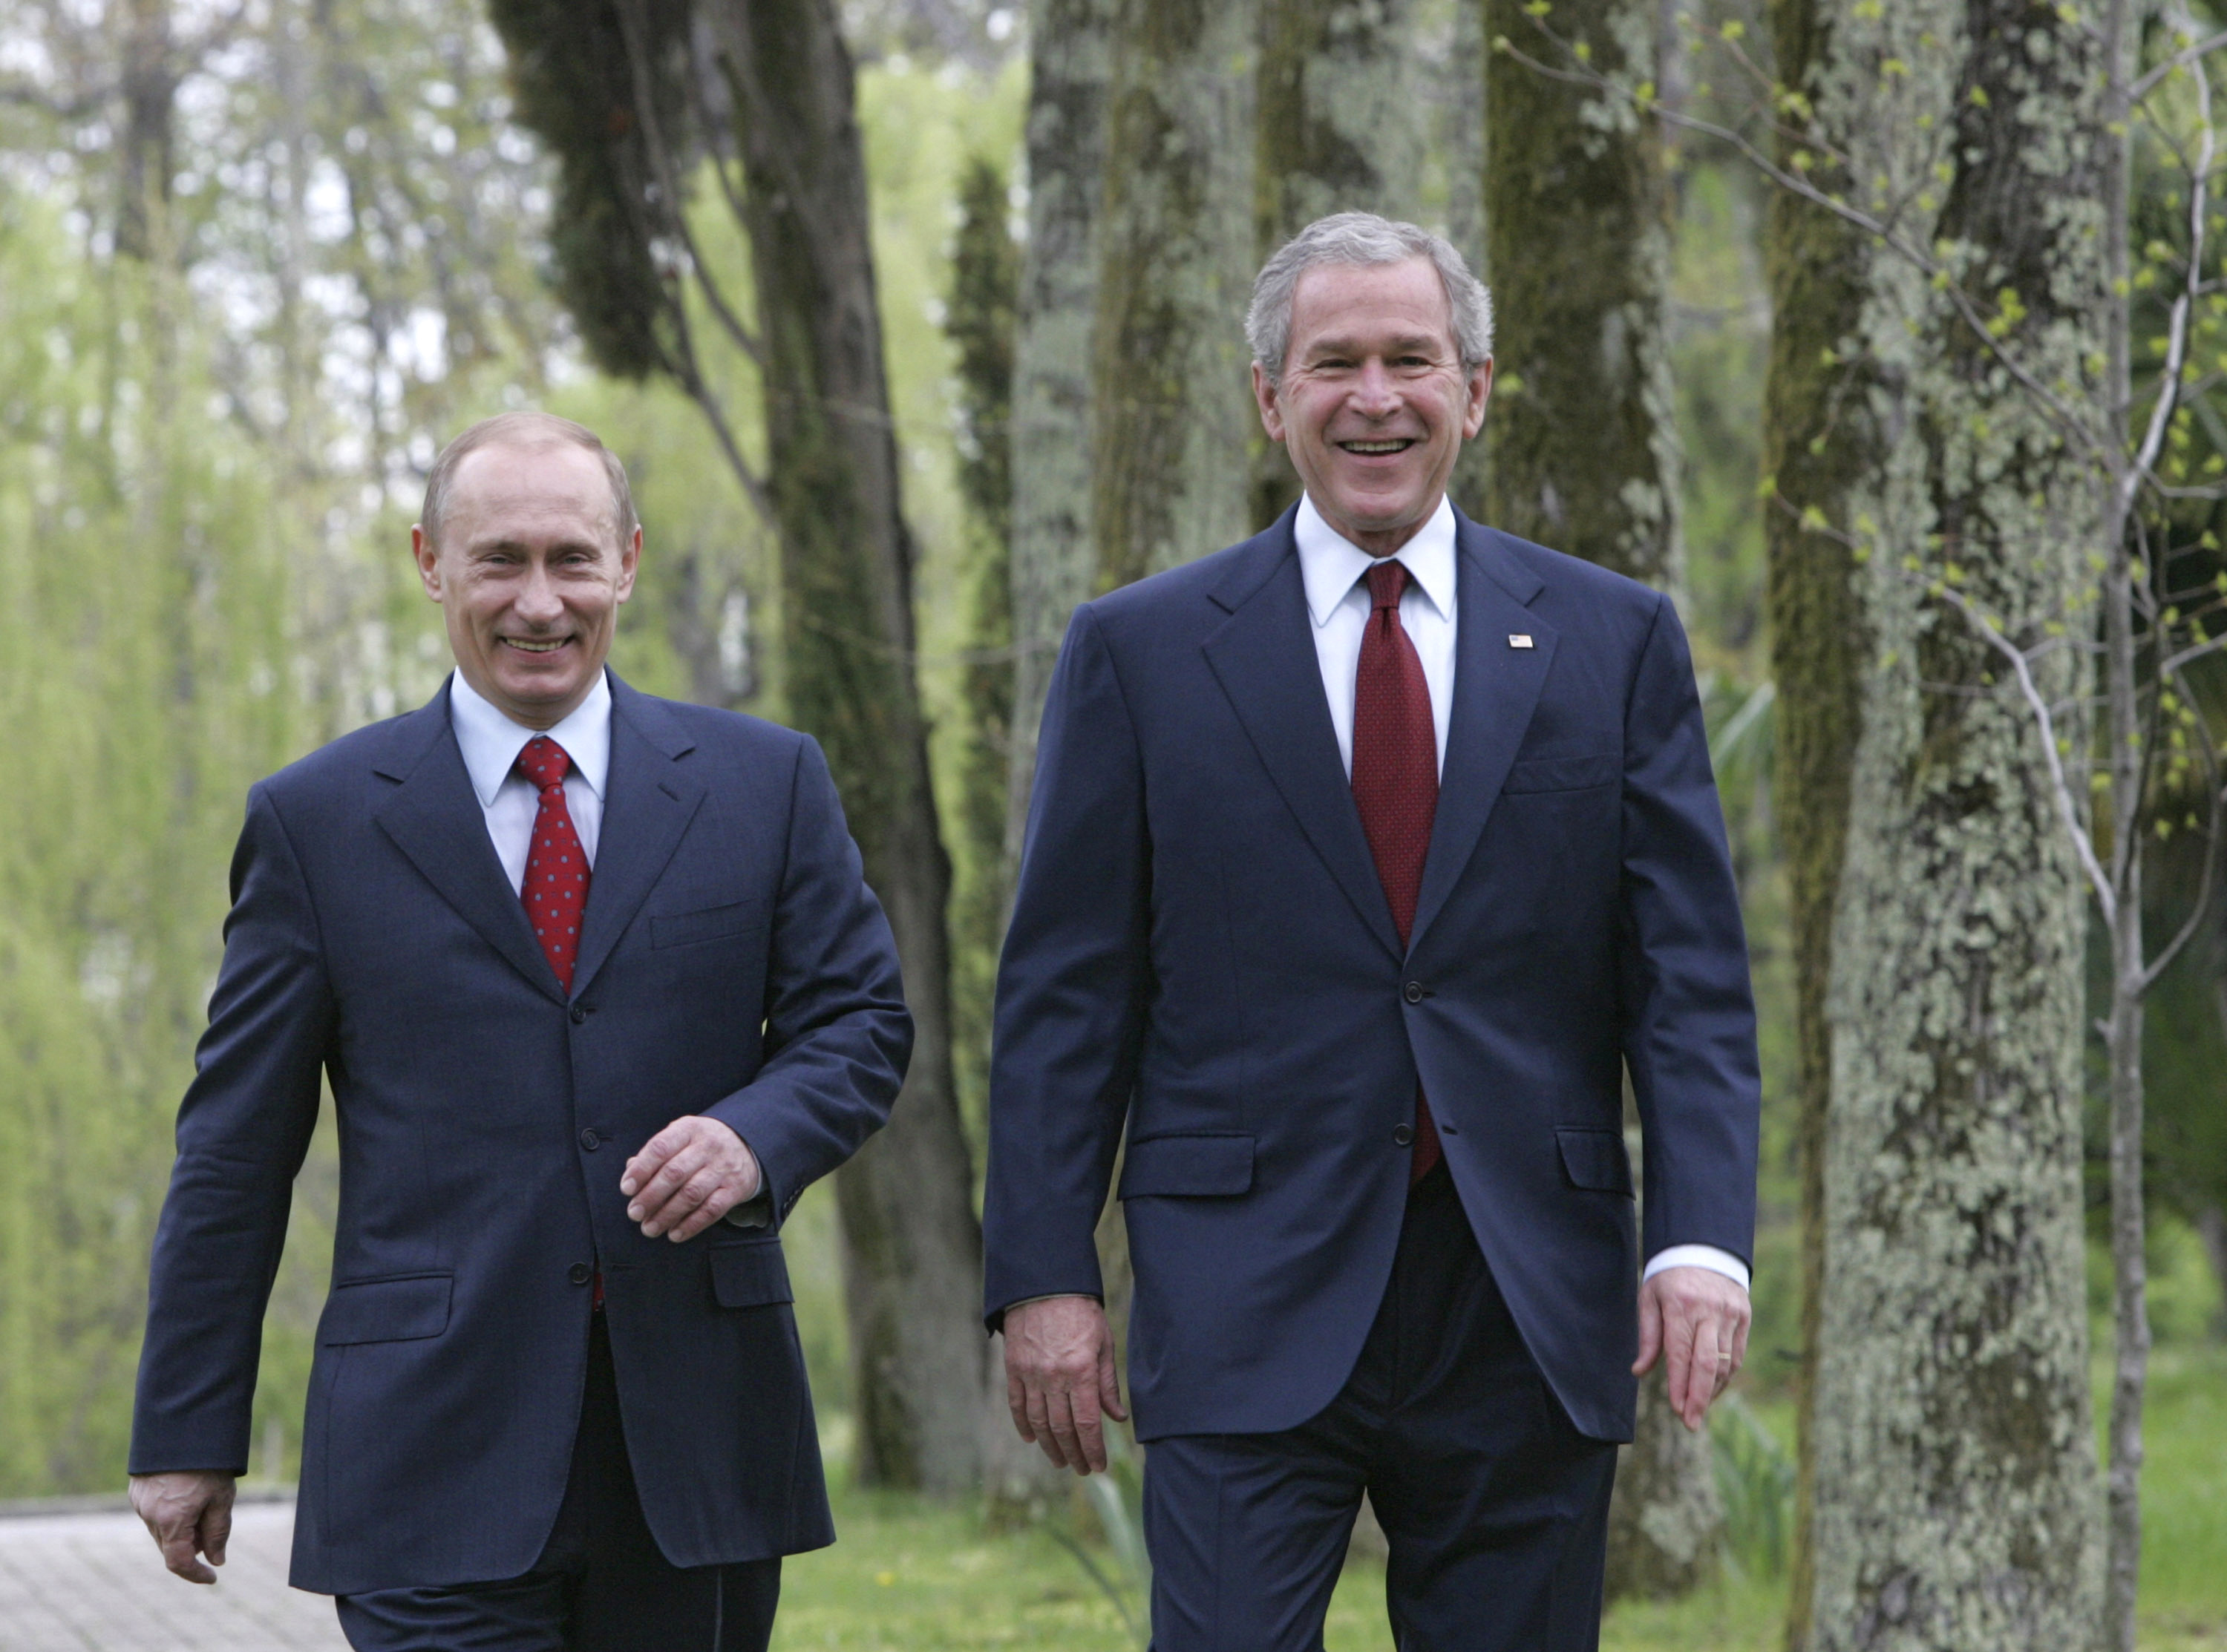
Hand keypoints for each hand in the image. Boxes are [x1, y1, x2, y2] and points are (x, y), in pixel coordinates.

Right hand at [129, 1470, 235, 1583]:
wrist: (183, 1423)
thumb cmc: (208, 1461)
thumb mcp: (221, 1497)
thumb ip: (218, 1532)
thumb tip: (216, 1559)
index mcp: (171, 1519)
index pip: (178, 1562)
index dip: (195, 1574)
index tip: (213, 1577)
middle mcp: (150, 1514)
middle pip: (170, 1547)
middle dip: (192, 1548)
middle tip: (215, 1532)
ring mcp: (140, 1502)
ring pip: (161, 1531)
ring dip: (181, 1531)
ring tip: (204, 1505)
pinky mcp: (137, 1490)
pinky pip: (153, 1514)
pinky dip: (170, 1516)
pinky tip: (188, 1496)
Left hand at [621, 1116, 761, 1241]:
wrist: (747, 1144)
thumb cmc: (701, 1144)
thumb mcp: (680, 1137)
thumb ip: (655, 1153)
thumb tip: (630, 1172)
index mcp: (689, 1129)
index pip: (660, 1147)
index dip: (641, 1170)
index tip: (627, 1189)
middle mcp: (707, 1146)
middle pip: (674, 1173)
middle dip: (650, 1197)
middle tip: (635, 1214)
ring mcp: (723, 1167)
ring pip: (691, 1194)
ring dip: (667, 1215)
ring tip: (649, 1228)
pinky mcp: (735, 1188)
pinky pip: (712, 1210)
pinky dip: (691, 1225)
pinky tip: (675, 1234)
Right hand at [1003, 1294, 1127, 1474]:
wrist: (1045, 1285)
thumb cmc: (1081, 1313)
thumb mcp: (1103, 1343)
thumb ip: (1108, 1384)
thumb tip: (1118, 1418)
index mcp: (1081, 1371)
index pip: (1087, 1423)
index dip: (1093, 1449)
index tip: (1098, 1466)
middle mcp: (1054, 1377)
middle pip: (1063, 1429)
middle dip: (1074, 1454)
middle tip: (1081, 1470)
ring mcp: (1031, 1374)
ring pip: (1039, 1422)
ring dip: (1050, 1446)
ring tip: (1060, 1461)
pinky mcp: (1014, 1368)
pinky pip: (1017, 1404)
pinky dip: (1024, 1425)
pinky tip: (1031, 1439)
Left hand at [1635, 1265, 1750, 1430]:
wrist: (1703, 1247)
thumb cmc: (1669, 1277)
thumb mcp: (1649, 1298)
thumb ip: (1648, 1336)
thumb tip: (1639, 1372)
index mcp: (1680, 1306)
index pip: (1681, 1354)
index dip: (1680, 1386)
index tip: (1678, 1411)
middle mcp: (1708, 1312)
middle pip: (1708, 1364)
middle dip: (1699, 1398)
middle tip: (1691, 1424)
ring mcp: (1730, 1314)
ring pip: (1726, 1362)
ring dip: (1712, 1390)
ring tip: (1697, 1408)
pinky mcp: (1744, 1316)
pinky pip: (1738, 1354)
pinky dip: (1726, 1376)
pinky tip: (1712, 1388)